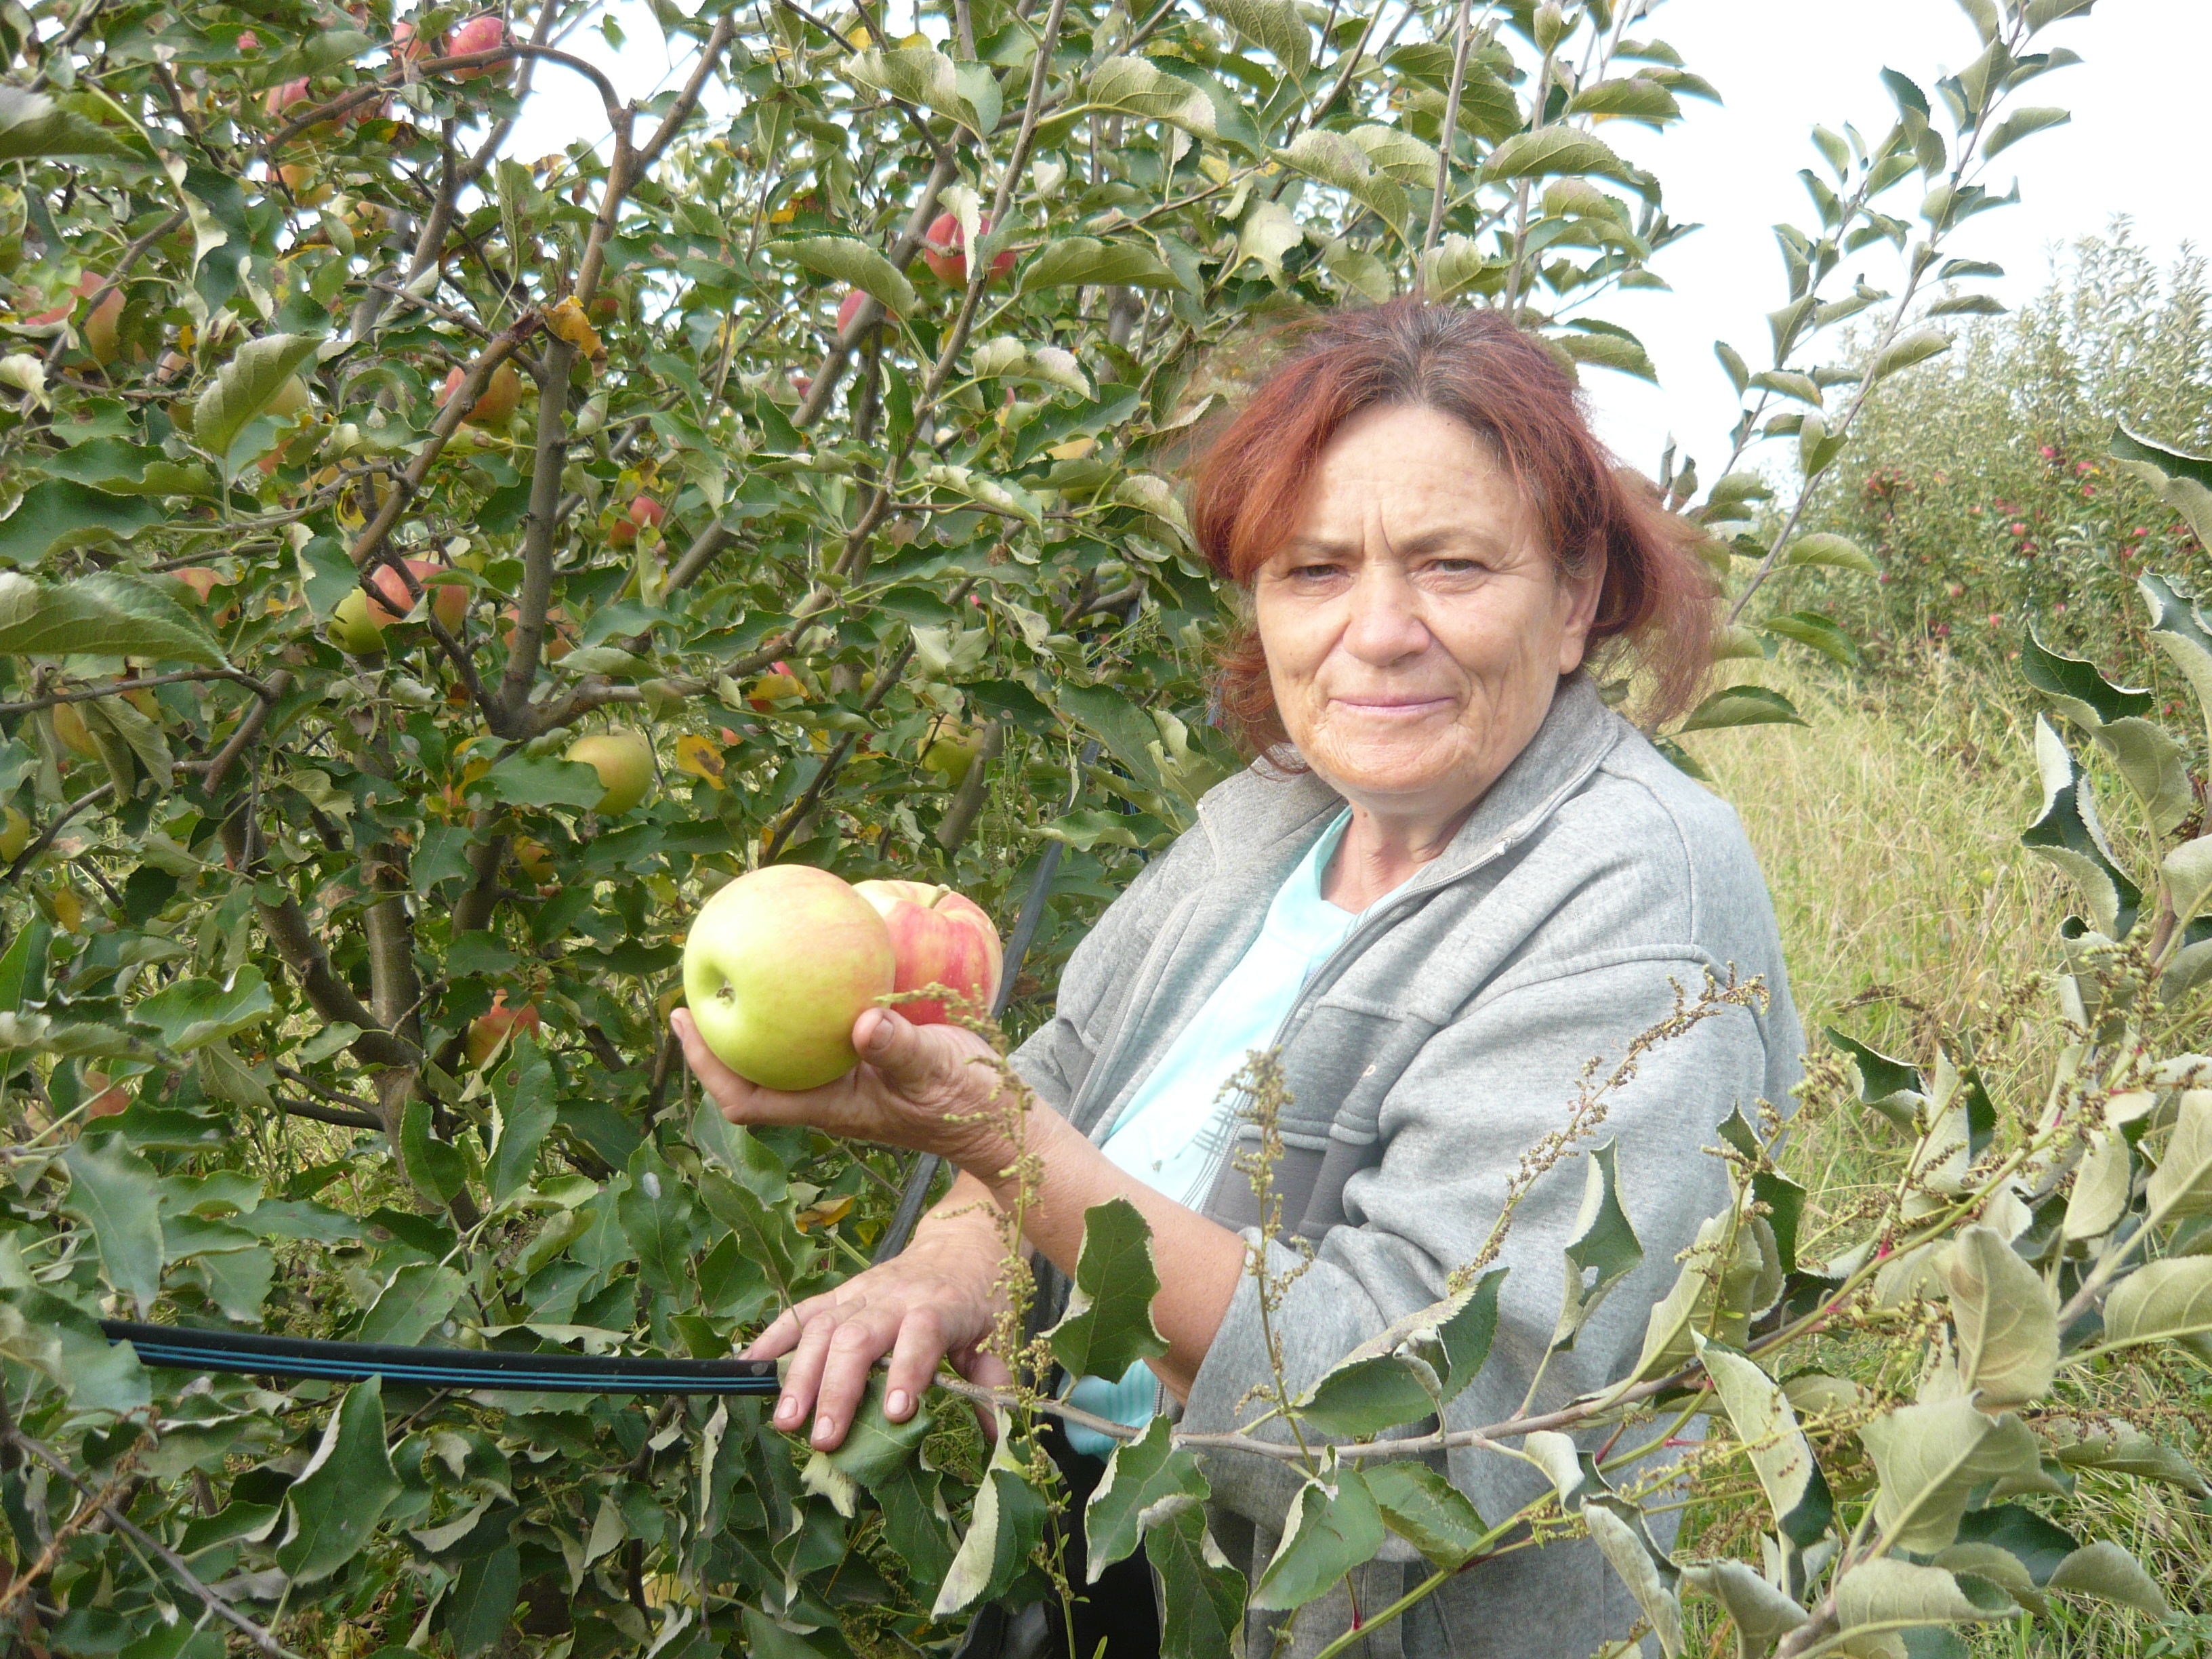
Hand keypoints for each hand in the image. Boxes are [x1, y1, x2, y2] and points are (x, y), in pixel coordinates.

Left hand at [671, 1004, 1006, 1164]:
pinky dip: (803, 1008)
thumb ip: (898, 1046)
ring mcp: (846, 1083)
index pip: (747, 1099)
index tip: (682, 1020)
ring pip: (783, 1057)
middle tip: (692, 986)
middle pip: (751, 1076)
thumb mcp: (935, 1067)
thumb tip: (861, 1024)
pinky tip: (811, 971)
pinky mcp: (867, 1065)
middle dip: (717, 1038)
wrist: (1000, 1117)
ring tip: (738, 974)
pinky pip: (819, 1037)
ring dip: (757, 1022)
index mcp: (830, 1108)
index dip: (708, 1066)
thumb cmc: (967, 1100)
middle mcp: (828, 1098)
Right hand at [744, 1203, 1010, 1449]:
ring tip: (786, 1421)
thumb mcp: (1000, 1336)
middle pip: (859, 1336)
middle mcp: (895, 1297)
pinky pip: (801, 1313)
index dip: (907, 1370)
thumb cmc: (981, 1297)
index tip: (895, 1413)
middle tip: (824, 1438)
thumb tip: (999, 1439)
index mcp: (941, 1306)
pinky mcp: (841, 1293)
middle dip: (838, 1388)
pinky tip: (750, 1369)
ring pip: (823, 1327)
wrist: (963, 1242)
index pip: (921, 1335)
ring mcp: (862, 1292)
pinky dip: (773, 1338)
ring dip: (800, 1374)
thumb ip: (995, 1385)